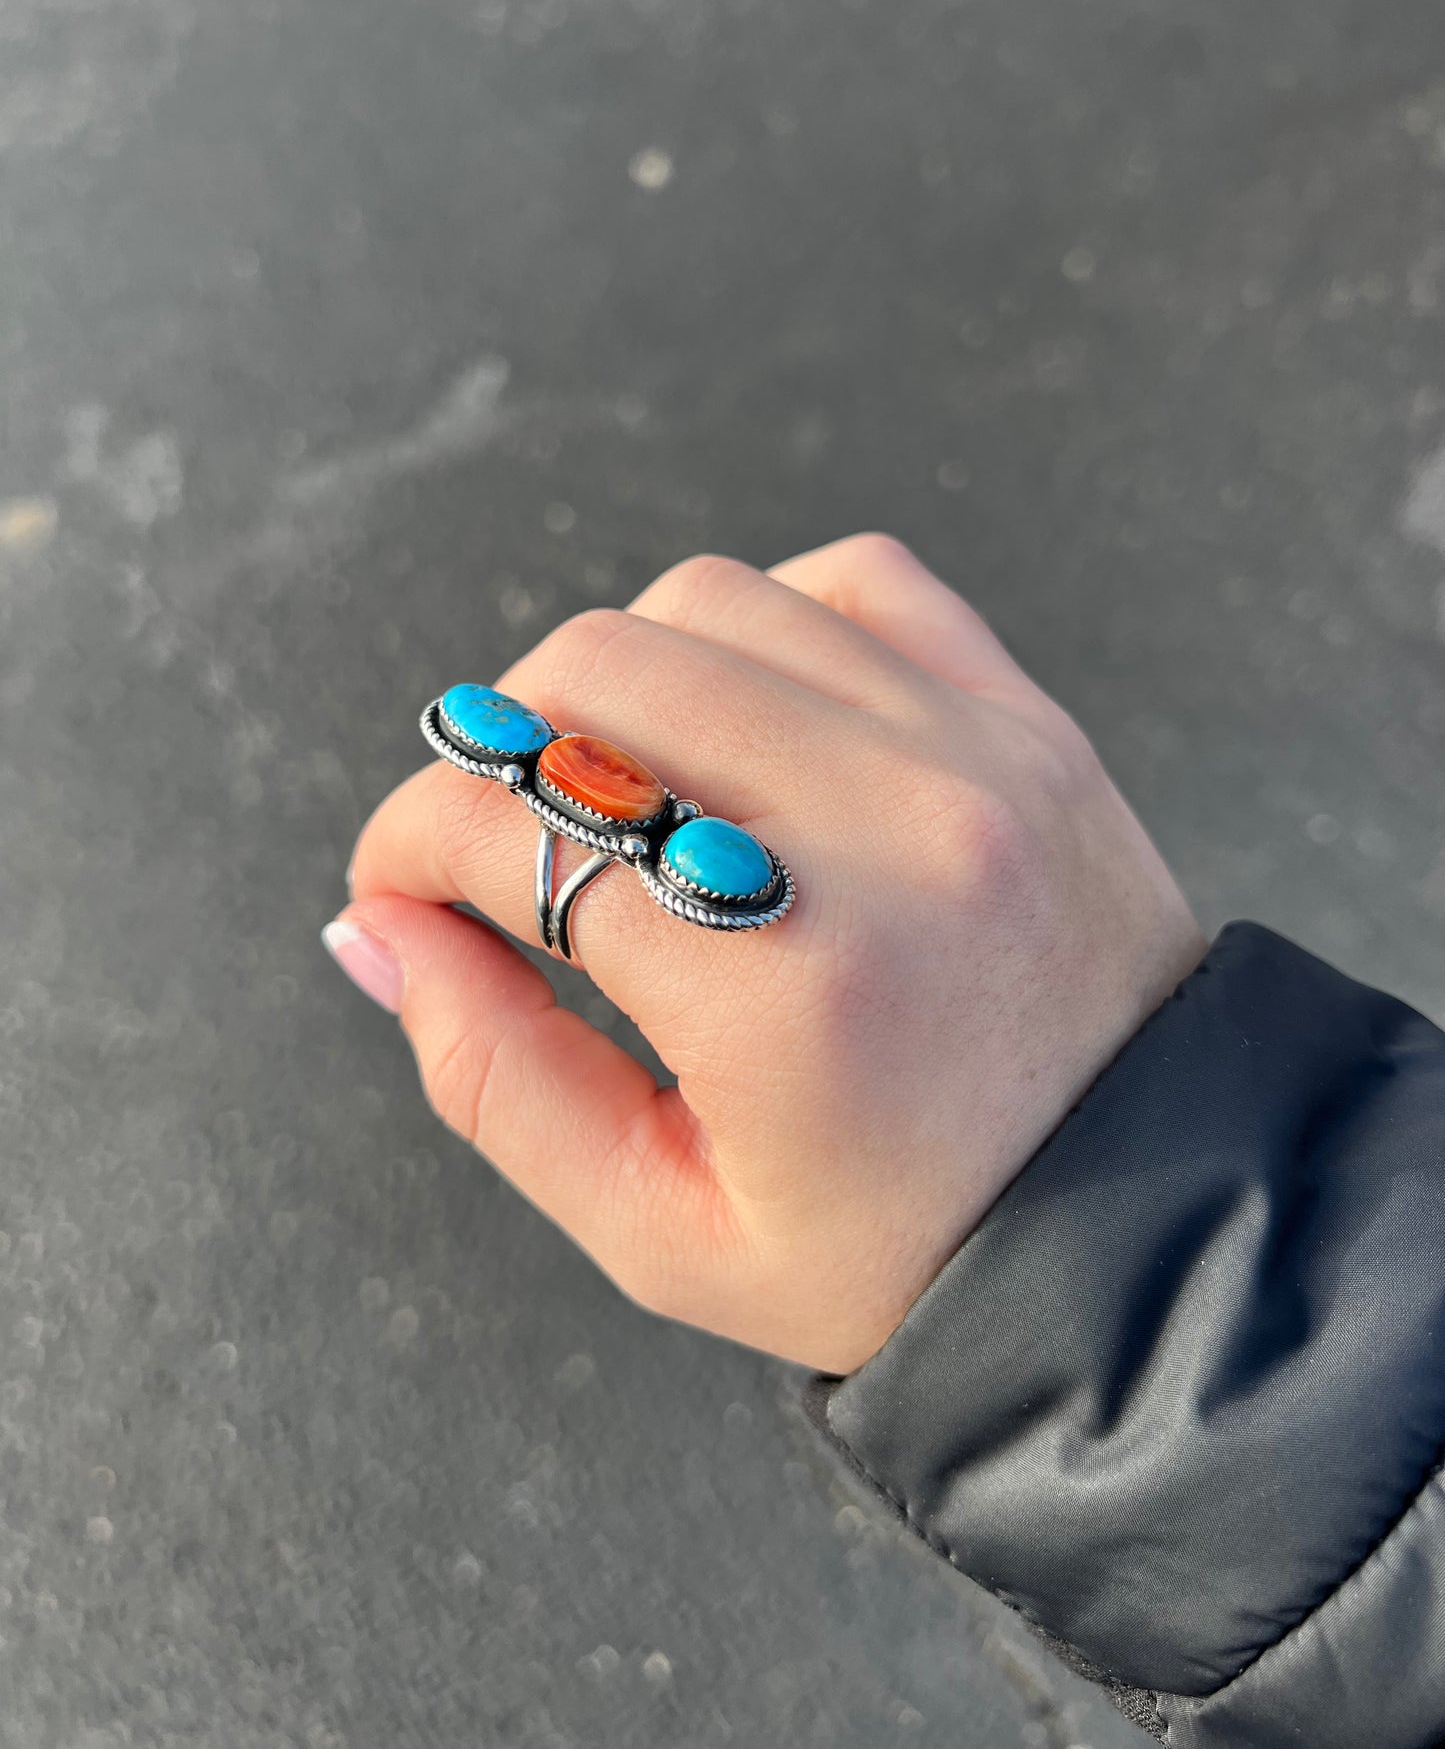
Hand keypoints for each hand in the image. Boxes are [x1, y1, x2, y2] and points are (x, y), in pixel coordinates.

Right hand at [335, 535, 1204, 1372]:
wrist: (1157, 1210)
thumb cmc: (905, 1248)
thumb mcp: (668, 1232)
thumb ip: (495, 1080)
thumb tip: (377, 929)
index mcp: (784, 991)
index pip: (514, 828)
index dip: (407, 843)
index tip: (398, 887)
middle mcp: (882, 834)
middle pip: (590, 674)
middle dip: (490, 752)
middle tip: (498, 845)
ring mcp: (969, 752)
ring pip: (704, 604)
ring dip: (615, 682)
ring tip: (624, 789)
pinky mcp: (1025, 716)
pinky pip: (851, 579)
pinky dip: (760, 624)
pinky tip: (749, 723)